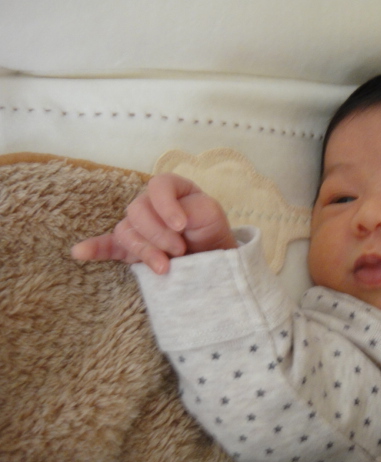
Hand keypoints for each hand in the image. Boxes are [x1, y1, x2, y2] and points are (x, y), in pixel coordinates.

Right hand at [71, 173, 236, 273]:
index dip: (166, 206)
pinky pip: (108, 245)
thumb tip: (174, 223)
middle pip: (138, 211)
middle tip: (180, 251)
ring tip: (164, 267)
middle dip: (159, 234)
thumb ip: (193, 211)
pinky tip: (80, 252)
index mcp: (171, 189)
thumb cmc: (212, 231)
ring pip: (126, 232)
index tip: (181, 226)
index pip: (159, 186)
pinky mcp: (130, 247)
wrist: (212, 257)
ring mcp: (138, 225)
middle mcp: (151, 203)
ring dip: (144, 251)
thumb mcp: (211, 215)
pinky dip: (94, 249)